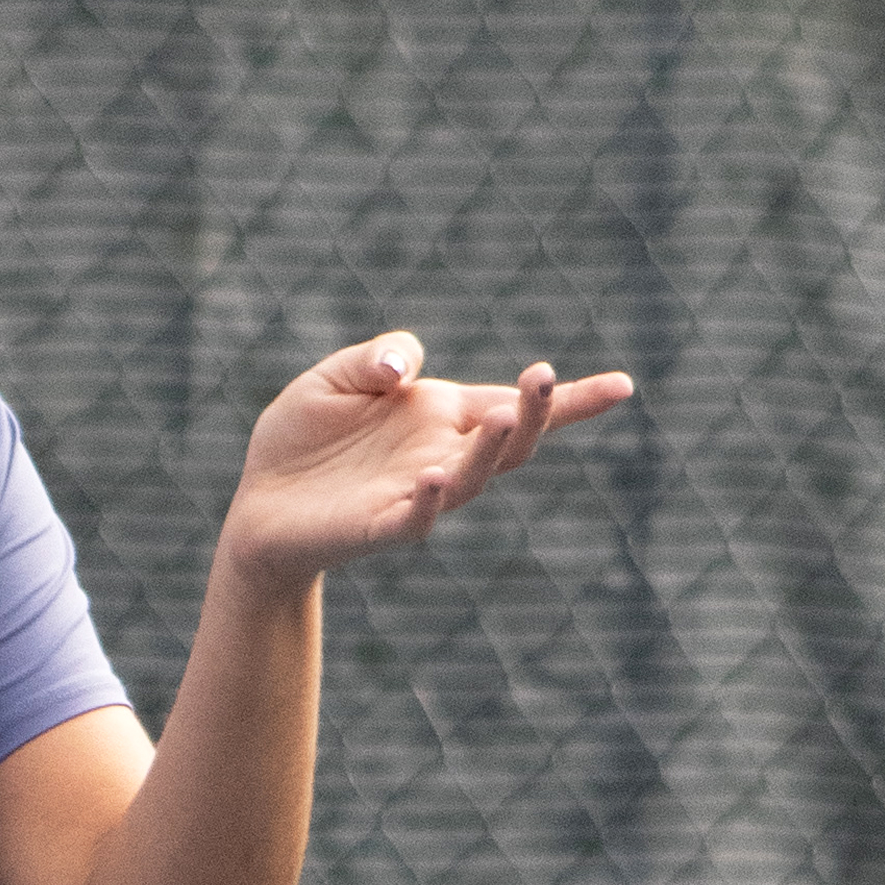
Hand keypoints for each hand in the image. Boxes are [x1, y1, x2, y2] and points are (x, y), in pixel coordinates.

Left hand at [222, 329, 633, 589]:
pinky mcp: (377, 528)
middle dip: (536, 413)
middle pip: (510, 442)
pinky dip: (427, 503)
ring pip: (472, 480)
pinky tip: (434, 478)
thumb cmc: (306, 436)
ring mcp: (416, 495)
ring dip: (489, 452)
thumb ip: (379, 356)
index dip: (573, 400)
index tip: (625, 387)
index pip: (518, 406)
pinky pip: (413, 520)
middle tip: (543, 378)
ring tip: (504, 418)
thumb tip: (407, 367)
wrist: (258, 502)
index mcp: (445, 417)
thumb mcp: (339, 375)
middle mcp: (443, 456)